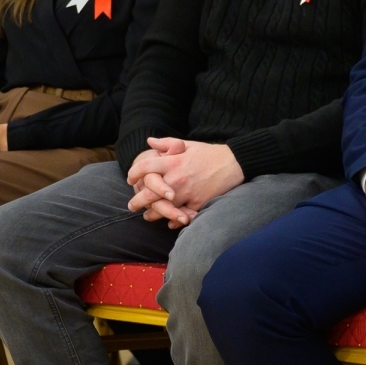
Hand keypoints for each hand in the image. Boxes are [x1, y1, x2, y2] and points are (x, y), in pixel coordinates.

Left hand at [125, 138, 242, 225]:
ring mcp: (187, 192)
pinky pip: (182, 216)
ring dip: (152, 214)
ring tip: (148, 216)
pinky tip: (170, 222)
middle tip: (131, 206)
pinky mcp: (198, 203)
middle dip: (137, 201)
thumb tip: (149, 142)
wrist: (234, 163)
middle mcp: (177, 178)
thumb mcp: (188, 144)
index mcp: (173, 162)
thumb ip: (167, 143)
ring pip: (163, 208)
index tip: (130, 179)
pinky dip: (174, 221)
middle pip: (149, 193)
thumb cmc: (210, 153)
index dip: (133, 173)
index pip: (145, 167)